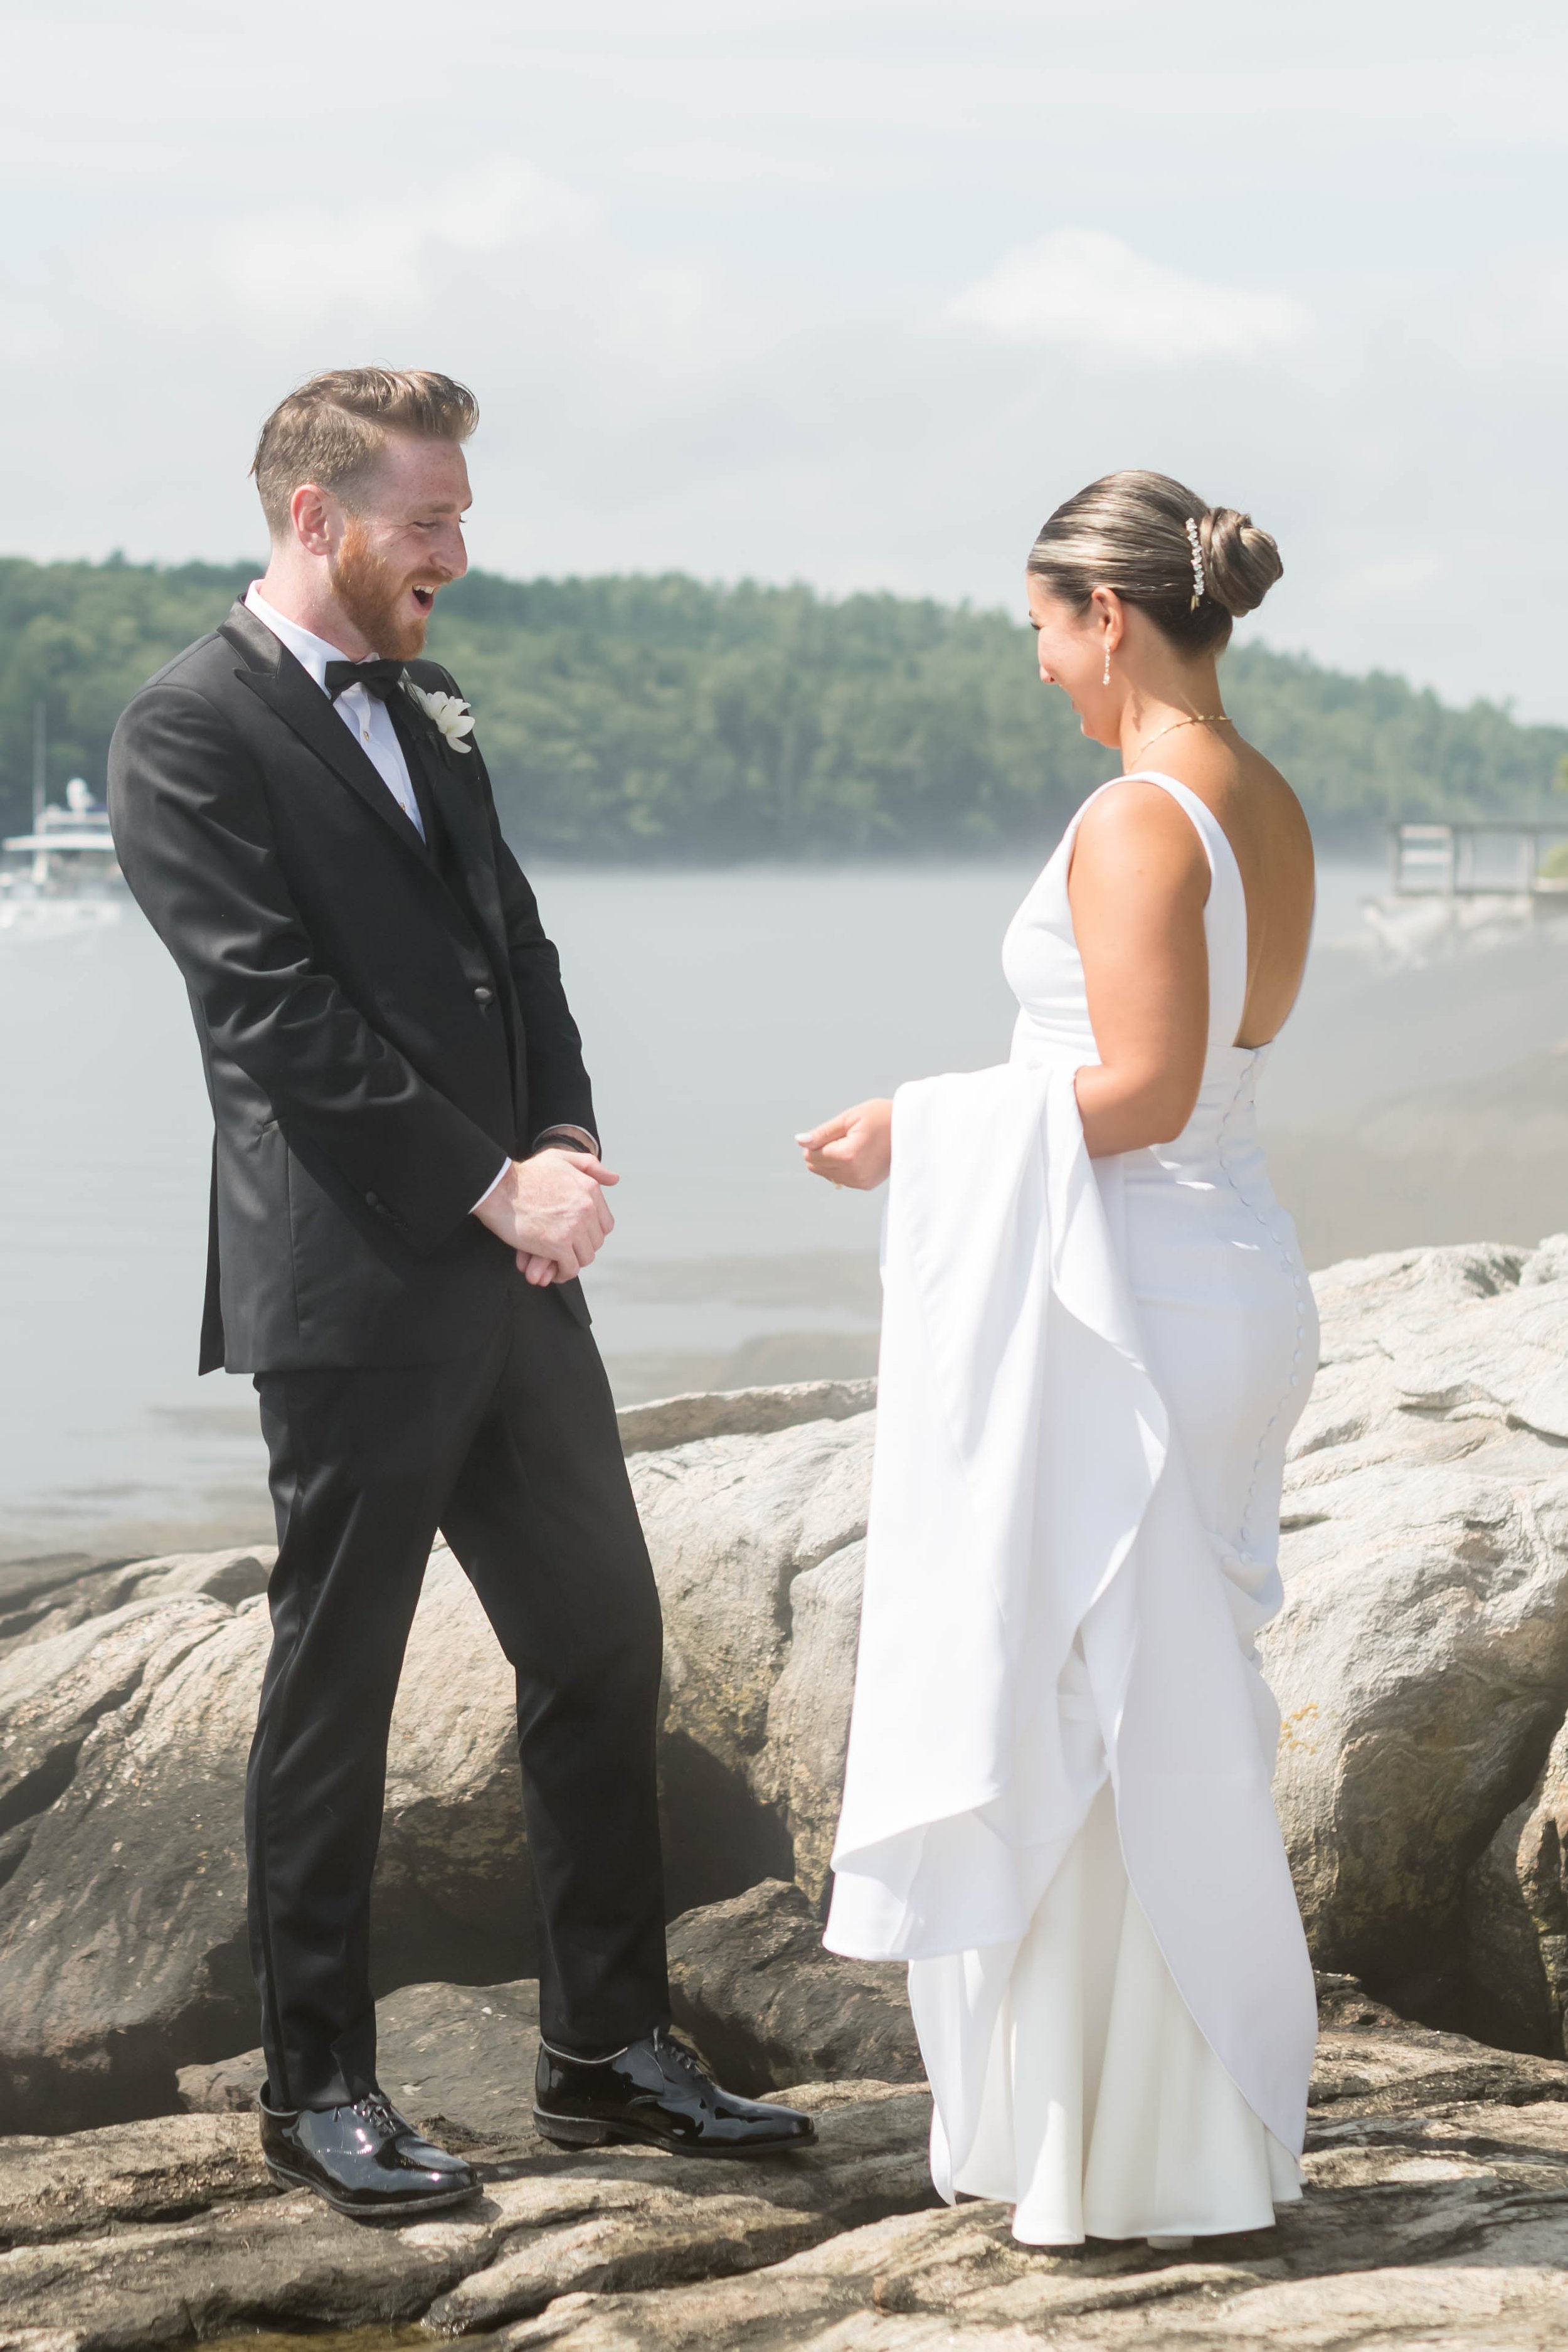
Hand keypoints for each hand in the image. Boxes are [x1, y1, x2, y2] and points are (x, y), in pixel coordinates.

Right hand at [472, 1150, 618, 1283]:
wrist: (498, 1187)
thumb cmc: (525, 1174)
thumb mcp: (560, 1158)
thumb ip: (589, 1166)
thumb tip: (615, 1180)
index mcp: (590, 1189)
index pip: (605, 1223)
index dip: (591, 1233)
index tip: (576, 1237)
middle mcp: (587, 1208)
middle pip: (596, 1242)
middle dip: (581, 1248)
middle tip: (564, 1251)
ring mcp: (574, 1227)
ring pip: (585, 1257)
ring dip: (572, 1262)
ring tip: (557, 1262)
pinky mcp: (558, 1245)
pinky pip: (570, 1268)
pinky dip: (562, 1273)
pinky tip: (551, 1272)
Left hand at [796, 1100, 892, 1190]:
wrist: (912, 1129)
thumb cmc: (882, 1117)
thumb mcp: (850, 1118)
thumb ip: (822, 1133)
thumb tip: (800, 1141)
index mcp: (847, 1156)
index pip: (811, 1154)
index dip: (818, 1140)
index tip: (839, 1131)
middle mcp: (853, 1174)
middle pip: (816, 1166)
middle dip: (824, 1151)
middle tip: (848, 1137)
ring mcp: (860, 1182)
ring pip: (827, 1173)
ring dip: (834, 1159)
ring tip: (857, 1145)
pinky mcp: (867, 1185)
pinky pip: (842, 1178)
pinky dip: (844, 1166)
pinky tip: (861, 1154)